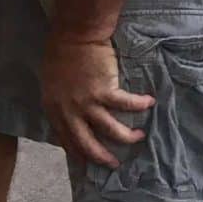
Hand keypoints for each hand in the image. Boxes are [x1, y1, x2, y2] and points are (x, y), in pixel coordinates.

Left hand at [39, 35, 153, 167]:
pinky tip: (150, 102)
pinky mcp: (104, 91)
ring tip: (138, 136)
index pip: (66, 139)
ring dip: (127, 136)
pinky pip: (126, 105)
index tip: (87, 163)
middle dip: (102, 157)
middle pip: (86, 143)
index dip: (78, 153)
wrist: (74, 36)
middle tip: (114, 165)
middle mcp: (69, 111)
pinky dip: (140, 104)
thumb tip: (71, 117)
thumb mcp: (52, 85)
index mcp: (54, 109)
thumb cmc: (61, 56)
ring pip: (111, 130)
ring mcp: (87, 103)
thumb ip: (60, 103)